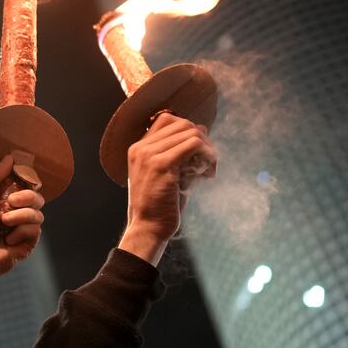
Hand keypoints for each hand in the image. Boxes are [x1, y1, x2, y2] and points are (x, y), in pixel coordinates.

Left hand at [0, 154, 46, 286]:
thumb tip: (9, 157)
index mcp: (5, 201)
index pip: (26, 186)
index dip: (28, 181)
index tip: (24, 177)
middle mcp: (16, 213)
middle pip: (37, 197)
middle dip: (27, 197)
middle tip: (12, 201)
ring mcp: (23, 229)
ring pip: (38, 214)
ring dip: (20, 216)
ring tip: (4, 223)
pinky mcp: (28, 243)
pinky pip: (35, 230)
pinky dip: (20, 232)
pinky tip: (7, 240)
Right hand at [117, 112, 217, 265]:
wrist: (148, 228)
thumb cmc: (160, 205)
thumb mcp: (163, 174)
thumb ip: (174, 154)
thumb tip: (201, 133)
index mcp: (138, 148)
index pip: (167, 119)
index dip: (188, 130)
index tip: (198, 150)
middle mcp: (141, 148)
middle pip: (182, 124)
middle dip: (202, 138)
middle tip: (208, 160)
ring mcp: (149, 155)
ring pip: (190, 132)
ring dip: (207, 147)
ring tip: (209, 167)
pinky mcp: (162, 165)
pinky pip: (193, 144)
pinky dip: (208, 153)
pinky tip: (209, 170)